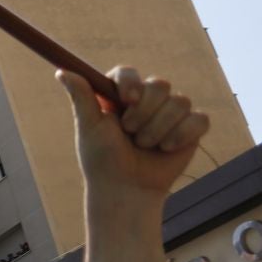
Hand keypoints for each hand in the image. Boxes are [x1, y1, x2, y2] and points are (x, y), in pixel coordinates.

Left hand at [59, 66, 207, 197]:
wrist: (126, 189)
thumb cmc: (103, 160)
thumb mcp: (89, 128)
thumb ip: (81, 98)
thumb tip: (62, 72)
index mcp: (119, 96)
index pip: (127, 73)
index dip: (130, 83)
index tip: (128, 100)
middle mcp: (147, 100)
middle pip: (159, 85)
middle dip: (145, 112)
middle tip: (130, 133)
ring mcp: (171, 113)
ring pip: (180, 101)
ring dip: (159, 128)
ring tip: (144, 146)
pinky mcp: (191, 128)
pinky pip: (199, 119)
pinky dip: (182, 134)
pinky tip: (167, 148)